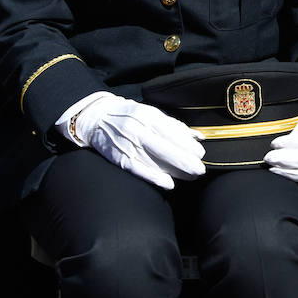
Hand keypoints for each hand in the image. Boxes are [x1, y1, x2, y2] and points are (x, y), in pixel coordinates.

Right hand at [70, 92, 204, 188]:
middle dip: (184, 160)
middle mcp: (137, 129)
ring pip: (153, 160)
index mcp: (147, 116)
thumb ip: (174, 125)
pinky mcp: (118, 157)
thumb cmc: (130, 116)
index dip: (187, 144)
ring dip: (174, 171)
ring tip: (191, 177)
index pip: (171, 131)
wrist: (97, 117)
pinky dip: (153, 177)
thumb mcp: (152, 114)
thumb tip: (198, 136)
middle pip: (163, 147)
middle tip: (200, 170)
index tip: (200, 153)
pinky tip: (168, 183)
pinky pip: (137, 168)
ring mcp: (126, 144)